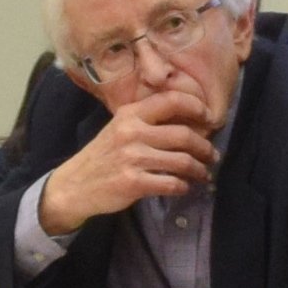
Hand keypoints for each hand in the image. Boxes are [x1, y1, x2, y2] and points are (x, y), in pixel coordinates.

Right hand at [38, 93, 217, 237]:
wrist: (75, 185)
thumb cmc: (104, 155)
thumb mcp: (120, 128)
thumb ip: (147, 120)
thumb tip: (188, 119)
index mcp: (130, 114)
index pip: (171, 100)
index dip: (196, 107)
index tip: (209, 118)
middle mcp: (132, 132)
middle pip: (184, 134)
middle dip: (205, 147)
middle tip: (212, 154)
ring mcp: (133, 158)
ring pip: (182, 161)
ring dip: (199, 169)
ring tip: (204, 173)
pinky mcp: (134, 183)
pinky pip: (171, 184)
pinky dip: (183, 186)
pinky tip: (184, 187)